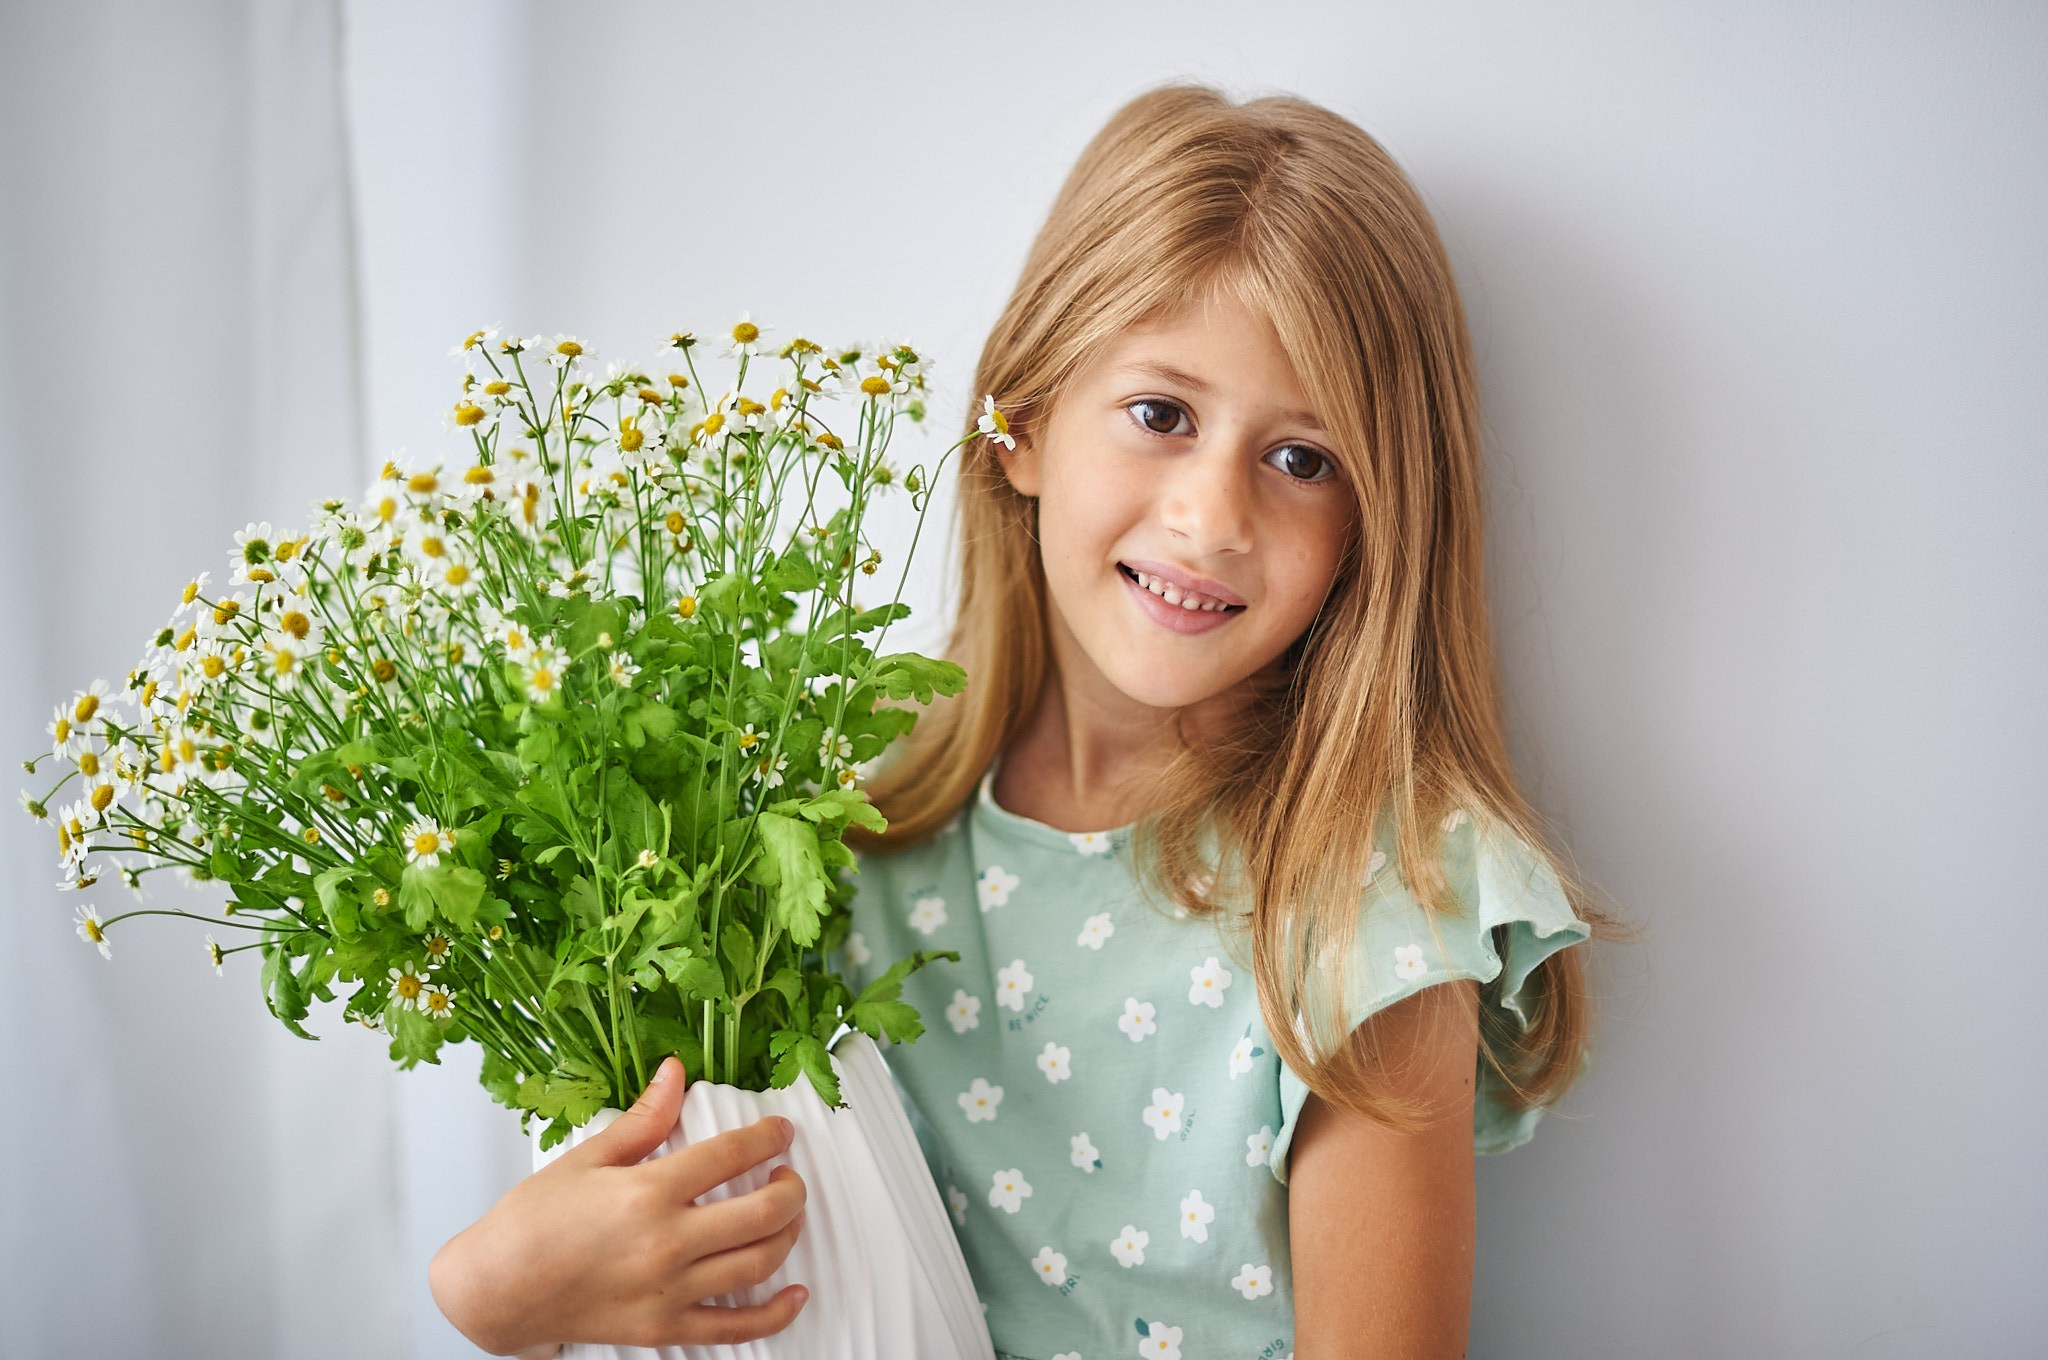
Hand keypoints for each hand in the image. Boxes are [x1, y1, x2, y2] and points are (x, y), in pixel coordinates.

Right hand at [429, 1055, 809, 1355]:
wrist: (495, 1290)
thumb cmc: (532, 1223)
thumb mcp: (588, 1157)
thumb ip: (644, 1118)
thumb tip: (675, 1073)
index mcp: (648, 1192)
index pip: (732, 1155)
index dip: (767, 1137)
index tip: (780, 1132)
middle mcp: (666, 1242)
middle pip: (763, 1212)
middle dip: (791, 1188)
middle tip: (788, 1174)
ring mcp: (668, 1290)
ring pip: (759, 1263)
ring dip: (788, 1235)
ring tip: (787, 1216)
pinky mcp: (664, 1327)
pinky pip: (737, 1327)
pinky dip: (776, 1315)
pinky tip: (794, 1294)